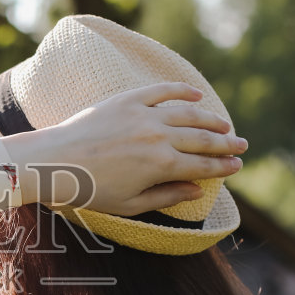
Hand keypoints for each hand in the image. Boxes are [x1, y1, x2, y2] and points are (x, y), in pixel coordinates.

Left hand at [0, 82, 246, 215]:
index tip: (237, 166)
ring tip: (226, 125)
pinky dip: (182, 91)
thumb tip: (196, 192)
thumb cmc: (88, 190)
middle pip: (202, 139)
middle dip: (225, 144)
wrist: (52, 162)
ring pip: (188, 114)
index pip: (202, 166)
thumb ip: (166, 196)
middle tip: (242, 146)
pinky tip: (197, 95)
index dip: (222, 167)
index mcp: (161, 166)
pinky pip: (161, 91)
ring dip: (211, 119)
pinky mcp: (127, 100)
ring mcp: (143, 115)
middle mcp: (158, 137)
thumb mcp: (129, 204)